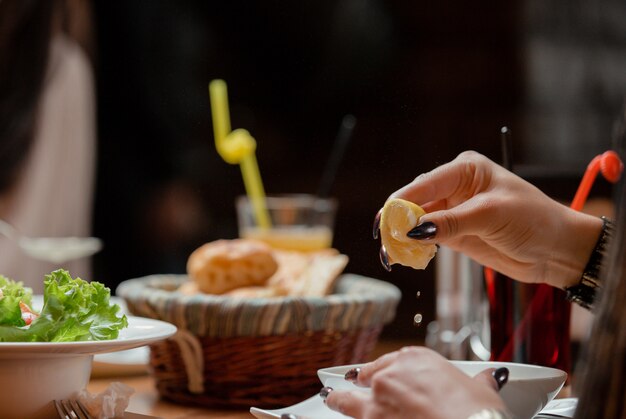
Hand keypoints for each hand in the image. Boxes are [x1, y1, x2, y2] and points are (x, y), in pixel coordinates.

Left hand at [324, 346, 506, 418]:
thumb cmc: (474, 411)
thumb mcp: (481, 390)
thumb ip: (479, 382)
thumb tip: (491, 377)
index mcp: (415, 358)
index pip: (391, 362)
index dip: (384, 372)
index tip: (382, 376)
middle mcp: (392, 374)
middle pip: (366, 376)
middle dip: (359, 382)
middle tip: (353, 384)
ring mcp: (378, 398)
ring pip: (347, 397)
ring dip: (338, 398)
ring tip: (331, 398)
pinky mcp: (370, 418)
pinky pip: (349, 414)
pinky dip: (343, 414)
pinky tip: (338, 413)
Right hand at [388, 151, 602, 287]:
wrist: (557, 250)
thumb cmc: (534, 220)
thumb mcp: (491, 216)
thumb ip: (451, 222)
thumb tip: (414, 231)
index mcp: (464, 170)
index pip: (423, 185)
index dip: (400, 203)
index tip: (385, 223)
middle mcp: (455, 187)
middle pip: (414, 202)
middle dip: (397, 221)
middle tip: (385, 242)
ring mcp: (454, 211)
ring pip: (416, 222)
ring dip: (403, 237)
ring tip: (390, 254)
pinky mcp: (455, 233)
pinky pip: (427, 238)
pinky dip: (414, 247)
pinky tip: (405, 256)